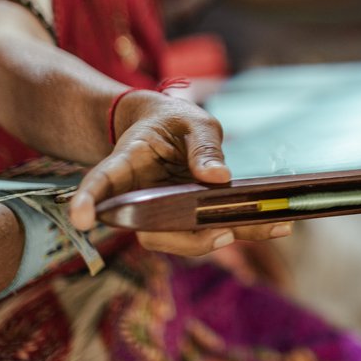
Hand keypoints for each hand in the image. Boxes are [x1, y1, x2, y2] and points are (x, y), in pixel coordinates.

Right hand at [68, 90, 291, 254]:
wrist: (164, 128)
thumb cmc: (172, 122)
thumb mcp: (191, 121)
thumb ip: (204, 147)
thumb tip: (220, 178)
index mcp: (127, 163)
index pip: (102, 182)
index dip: (90, 200)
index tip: (80, 218)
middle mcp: (138, 198)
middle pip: (149, 229)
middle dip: (187, 238)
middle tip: (226, 234)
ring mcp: (159, 214)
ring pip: (180, 239)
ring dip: (225, 238)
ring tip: (272, 226)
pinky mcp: (185, 220)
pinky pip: (210, 230)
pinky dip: (244, 229)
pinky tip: (279, 225)